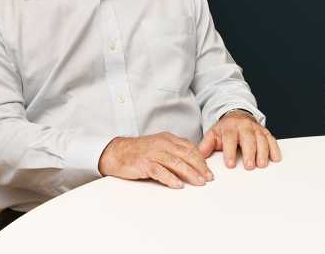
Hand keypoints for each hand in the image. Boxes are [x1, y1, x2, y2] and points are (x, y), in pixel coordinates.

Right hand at [97, 132, 212, 188]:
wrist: (116, 152)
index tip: (209, 170)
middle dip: (200, 167)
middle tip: (209, 178)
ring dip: (190, 173)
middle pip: (186, 154)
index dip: (201, 159)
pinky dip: (170, 178)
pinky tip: (178, 185)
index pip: (190, 148)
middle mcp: (162, 144)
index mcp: (168, 139)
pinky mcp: (144, 163)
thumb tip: (192, 161)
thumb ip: (174, 151)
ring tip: (199, 182)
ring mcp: (153, 153)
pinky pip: (160, 171)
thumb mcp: (159, 146)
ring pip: (176, 163)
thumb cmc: (138, 152)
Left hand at [198, 110, 281, 169]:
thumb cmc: (225, 130)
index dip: (230, 151)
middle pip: (248, 138)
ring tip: (261, 164)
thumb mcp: (213, 135)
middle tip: (249, 166)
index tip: (230, 164)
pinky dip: (274, 148)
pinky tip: (275, 158)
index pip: (230, 138)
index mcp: (229, 127)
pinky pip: (271, 139)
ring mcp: (256, 129)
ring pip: (261, 139)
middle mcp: (244, 126)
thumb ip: (205, 146)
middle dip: (249, 152)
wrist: (237, 116)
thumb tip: (198, 159)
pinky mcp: (265, 132)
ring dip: (263, 152)